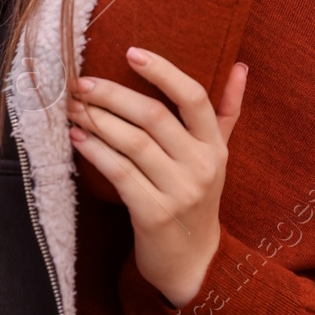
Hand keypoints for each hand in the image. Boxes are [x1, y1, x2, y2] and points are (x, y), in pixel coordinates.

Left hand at [67, 48, 248, 306]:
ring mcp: (179, 190)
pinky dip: (96, 152)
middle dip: (112, 95)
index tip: (131, 53)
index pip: (194, 97)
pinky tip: (78, 139)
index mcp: (215, 146)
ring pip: (133, 143)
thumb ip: (227, 111)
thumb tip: (241, 67)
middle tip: (81, 83)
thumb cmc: (199, 200)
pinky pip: (120, 174)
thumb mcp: (219, 155)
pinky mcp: (153, 214)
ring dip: (98, 121)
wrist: (194, 261)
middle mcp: (202, 164)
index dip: (163, 72)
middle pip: (154, 116)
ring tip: (73, 108)